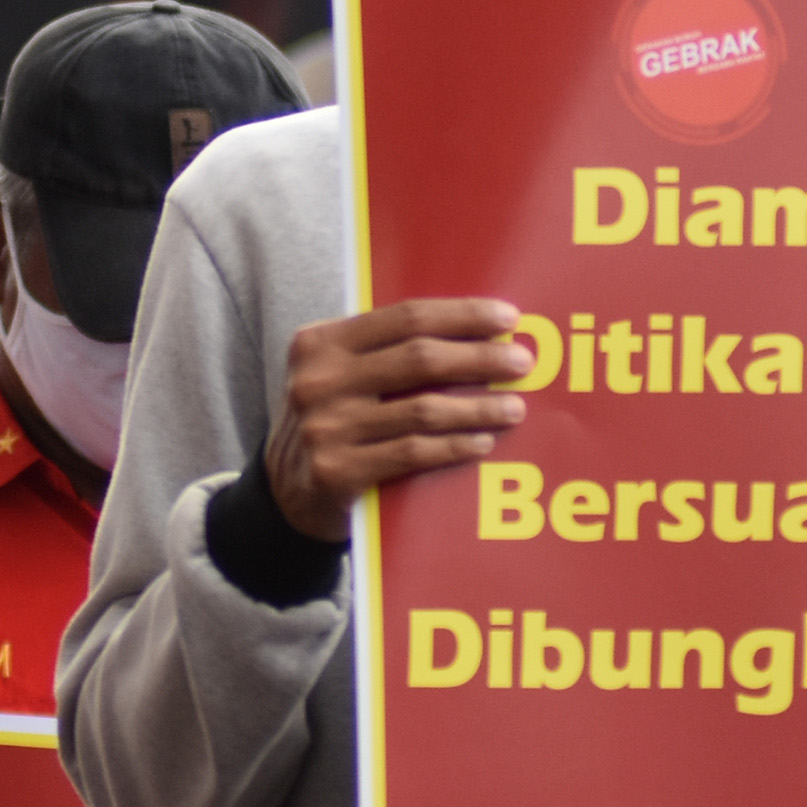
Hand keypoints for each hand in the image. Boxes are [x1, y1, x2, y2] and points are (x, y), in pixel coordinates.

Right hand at [265, 299, 534, 542]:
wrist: (285, 491)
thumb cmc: (333, 420)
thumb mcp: (339, 373)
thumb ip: (386, 351)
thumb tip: (475, 333)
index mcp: (322, 342)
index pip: (405, 317)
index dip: (461, 315)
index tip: (507, 319)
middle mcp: (319, 380)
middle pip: (419, 358)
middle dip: (480, 359)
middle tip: (521, 363)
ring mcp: (325, 428)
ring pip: (422, 410)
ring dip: (477, 408)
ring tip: (513, 408)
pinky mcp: (337, 471)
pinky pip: (413, 454)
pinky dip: (454, 446)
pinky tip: (482, 442)